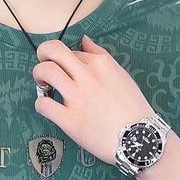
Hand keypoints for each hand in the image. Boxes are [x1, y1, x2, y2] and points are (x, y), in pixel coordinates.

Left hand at [33, 34, 154, 164]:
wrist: (140, 139)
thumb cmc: (133, 110)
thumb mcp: (121, 75)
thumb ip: (101, 56)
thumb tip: (85, 40)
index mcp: (101, 63)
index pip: (73, 51)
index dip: (67, 62)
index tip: (68, 73)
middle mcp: (88, 76)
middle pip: (52, 50)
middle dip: (42, 55)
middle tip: (44, 68)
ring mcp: (77, 97)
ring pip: (44, 71)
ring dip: (38, 76)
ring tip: (43, 87)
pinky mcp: (70, 120)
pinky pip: (43, 104)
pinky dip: (40, 104)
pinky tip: (48, 108)